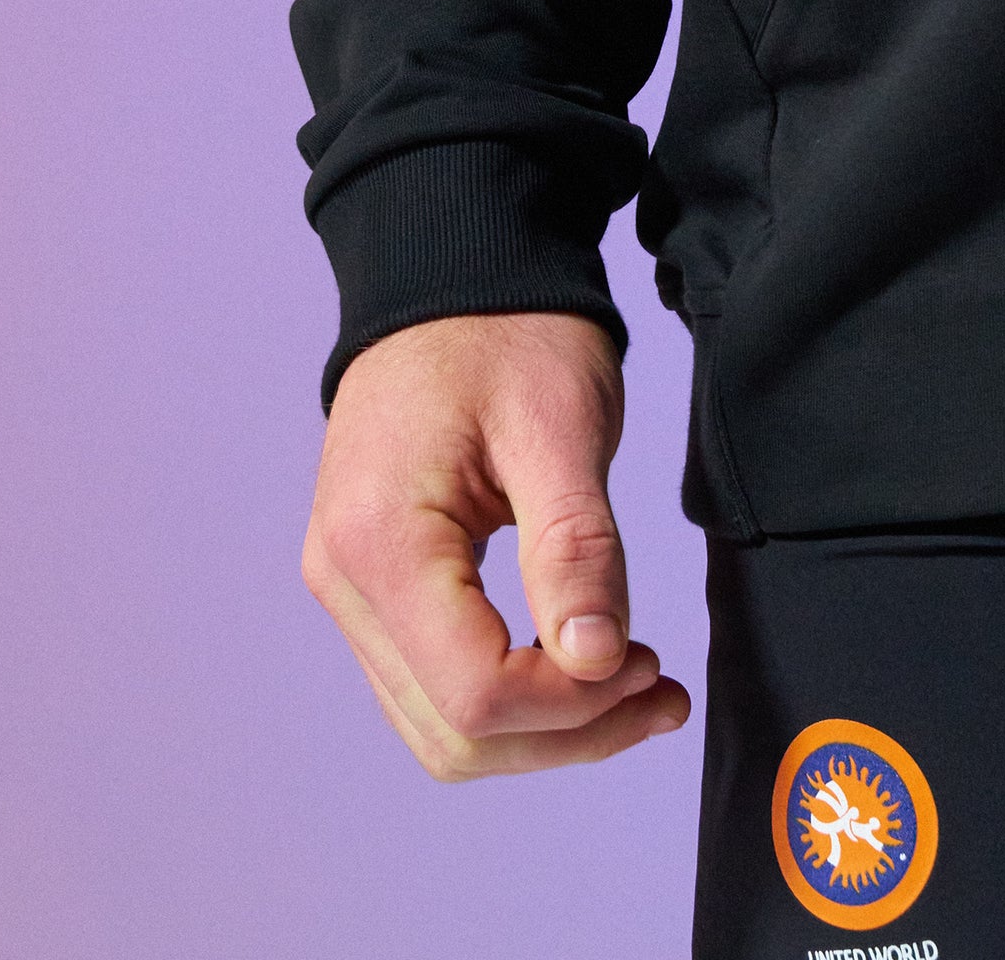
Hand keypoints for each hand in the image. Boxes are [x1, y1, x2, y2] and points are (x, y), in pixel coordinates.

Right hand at [303, 311, 691, 775]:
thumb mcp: (559, 422)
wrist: (451, 270)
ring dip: (544, 730)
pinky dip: (513, 696)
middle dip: (567, 734)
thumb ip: (575, 545)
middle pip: (455, 732)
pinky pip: (436, 682)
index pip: (474, 693)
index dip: (571, 706)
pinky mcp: (375, 585)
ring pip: (441, 726)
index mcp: (381, 541)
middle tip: (660, 692)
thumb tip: (596, 661)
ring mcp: (350, 588)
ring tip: (638, 689)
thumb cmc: (505, 327)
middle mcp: (345, 581)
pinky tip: (584, 666)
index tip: (646, 664)